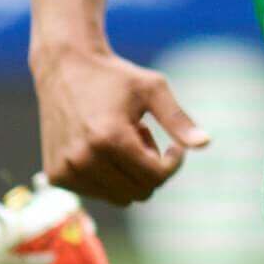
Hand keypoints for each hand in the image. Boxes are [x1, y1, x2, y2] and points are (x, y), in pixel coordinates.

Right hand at [33, 40, 207, 203]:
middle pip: (140, 192)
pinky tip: (101, 147)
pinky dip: (107, 177)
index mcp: (109, 138)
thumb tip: (206, 143)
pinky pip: (98, 193)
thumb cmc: (113, 76)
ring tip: (120, 141)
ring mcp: (67, 170)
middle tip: (142, 137)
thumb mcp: (152, 89)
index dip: (173, 164)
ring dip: (128, 174)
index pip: (156, 177)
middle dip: (150, 169)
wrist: (63, 66)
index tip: (174, 146)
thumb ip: (178, 119)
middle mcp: (84, 158)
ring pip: (119, 198)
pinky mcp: (56, 175)